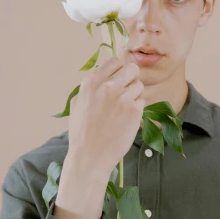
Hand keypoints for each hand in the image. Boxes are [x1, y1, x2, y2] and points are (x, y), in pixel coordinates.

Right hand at [68, 56, 144, 176]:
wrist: (90, 156)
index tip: (119, 79)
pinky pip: (142, 101)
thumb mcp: (77, 104)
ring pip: (139, 85)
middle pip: (132, 69)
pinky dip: (137, 109)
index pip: (115, 61)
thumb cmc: (81, 133)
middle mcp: (108, 86)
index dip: (119, 70)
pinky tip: (126, 120)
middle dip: (131, 79)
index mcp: (91, 82)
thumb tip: (103, 76)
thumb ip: (90, 87)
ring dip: (134, 95)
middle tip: (126, 92)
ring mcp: (123, 98)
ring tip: (123, 110)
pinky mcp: (134, 111)